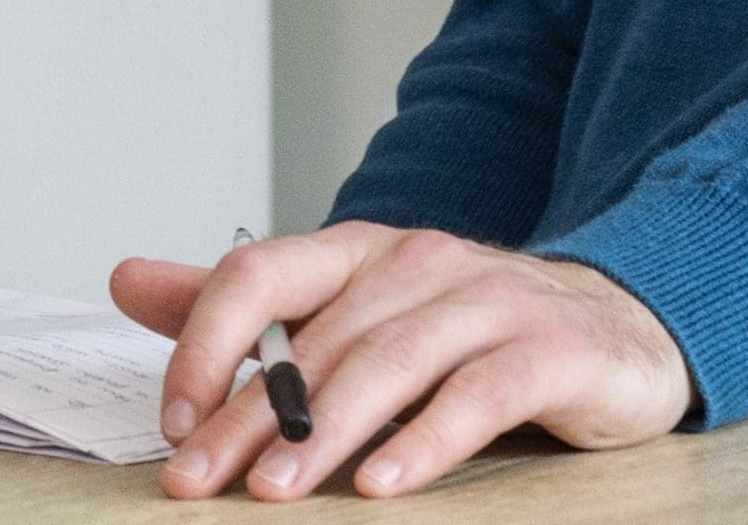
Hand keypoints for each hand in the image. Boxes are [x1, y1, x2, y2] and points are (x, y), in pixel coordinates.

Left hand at [109, 224, 696, 499]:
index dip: (208, 343)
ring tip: (276, 495)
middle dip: (250, 416)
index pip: (263, 270)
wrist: (620, 326)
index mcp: (365, 252)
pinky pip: (480, 393)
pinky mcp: (549, 348)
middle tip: (193, 484)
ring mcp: (490, 299)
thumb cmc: (471, 330)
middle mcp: (423, 262)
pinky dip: (428, 440)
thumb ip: (248, 304)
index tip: (173, 422)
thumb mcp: (356, 310)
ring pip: (391, 361)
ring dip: (327, 431)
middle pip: (319, 338)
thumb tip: (127, 279)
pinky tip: (387, 486)